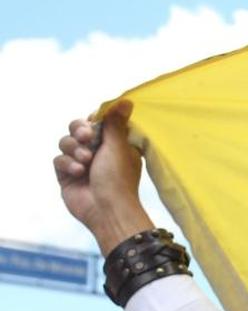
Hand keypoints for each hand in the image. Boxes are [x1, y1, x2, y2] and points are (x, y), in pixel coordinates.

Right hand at [53, 99, 152, 254]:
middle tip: (88, 136)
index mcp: (114, 144)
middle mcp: (97, 152)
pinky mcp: (67, 175)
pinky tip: (79, 172)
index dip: (93, 120)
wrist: (107, 209)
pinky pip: (58, 160)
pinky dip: (68, 164)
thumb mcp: (119, 146)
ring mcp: (81, 163)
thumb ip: (116, 123)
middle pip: (78, 129)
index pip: (97, 122)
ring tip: (86, 160)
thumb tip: (126, 101)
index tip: (95, 123)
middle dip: (80, 130)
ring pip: (66, 143)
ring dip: (75, 149)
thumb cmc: (119, 178)